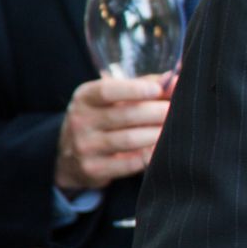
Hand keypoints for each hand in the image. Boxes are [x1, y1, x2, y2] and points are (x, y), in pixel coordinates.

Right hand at [55, 75, 172, 190]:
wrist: (70, 156)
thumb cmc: (103, 118)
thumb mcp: (114, 98)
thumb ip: (144, 86)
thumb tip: (175, 78)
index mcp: (85, 98)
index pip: (107, 91)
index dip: (134, 90)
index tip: (158, 89)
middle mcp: (80, 121)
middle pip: (125, 115)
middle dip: (156, 112)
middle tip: (176, 111)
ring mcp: (85, 146)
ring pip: (129, 139)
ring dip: (156, 134)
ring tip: (173, 129)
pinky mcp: (93, 169)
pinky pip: (129, 163)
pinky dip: (149, 156)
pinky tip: (161, 150)